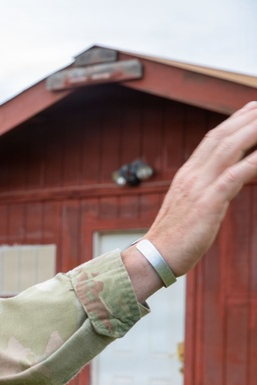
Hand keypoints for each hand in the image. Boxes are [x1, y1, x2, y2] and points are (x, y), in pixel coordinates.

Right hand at [126, 102, 256, 299]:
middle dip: (247, 118)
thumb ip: (209, 188)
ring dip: (253, 131)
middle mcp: (191, 176)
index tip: (251, 109)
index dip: (234, 121)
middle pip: (221, 137)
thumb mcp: (191, 206)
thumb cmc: (174, 238)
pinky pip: (234, 176)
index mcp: (187, 175)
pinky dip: (253, 162)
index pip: (212, 139)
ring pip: (229, 149)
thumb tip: (231, 179)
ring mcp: (198, 188)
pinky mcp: (207, 204)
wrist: (154, 257)